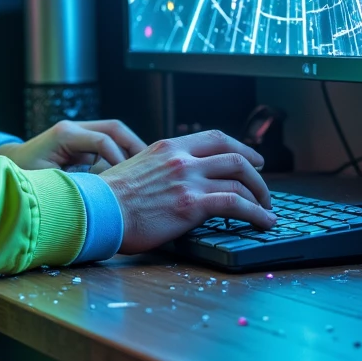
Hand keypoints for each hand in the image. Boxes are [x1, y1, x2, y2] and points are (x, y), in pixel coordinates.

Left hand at [0, 119, 146, 172]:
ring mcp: (79, 132)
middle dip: (135, 147)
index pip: (103, 140)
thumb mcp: (48, 185)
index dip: (119, 159)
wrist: (8, 168)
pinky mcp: (82, 141)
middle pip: (115, 128)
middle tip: (151, 168)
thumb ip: (75, 185)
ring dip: (131, 150)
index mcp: (64, 135)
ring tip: (145, 171)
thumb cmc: (23, 178)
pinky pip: (109, 143)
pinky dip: (121, 155)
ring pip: (116, 134)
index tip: (127, 180)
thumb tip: (103, 193)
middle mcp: (74, 128)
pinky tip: (130, 172)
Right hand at [99, 129, 274, 253]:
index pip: (215, 137)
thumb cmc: (110, 199)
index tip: (252, 159)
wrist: (96, 212)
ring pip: (240, 179)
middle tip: (263, 188)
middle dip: (257, 173)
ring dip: (260, 196)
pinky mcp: (192, 204)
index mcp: (168, 146)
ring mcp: (188, 180)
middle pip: (235, 156)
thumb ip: (162, 168)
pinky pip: (236, 204)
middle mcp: (181, 158)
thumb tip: (178, 180)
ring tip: (265, 210)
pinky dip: (256, 213)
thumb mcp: (137, 167)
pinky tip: (264, 222)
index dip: (240, 147)